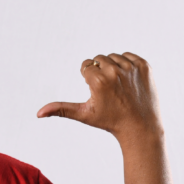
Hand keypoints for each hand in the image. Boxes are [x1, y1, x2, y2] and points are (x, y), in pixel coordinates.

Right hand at [38, 53, 160, 139]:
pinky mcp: (145, 66)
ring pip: (114, 57)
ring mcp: (131, 68)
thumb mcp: (85, 114)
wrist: (141, 127)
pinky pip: (129, 56)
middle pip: (99, 59)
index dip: (90, 78)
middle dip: (101, 72)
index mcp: (98, 80)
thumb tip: (38, 113)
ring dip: (114, 67)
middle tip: (110, 91)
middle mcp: (115, 71)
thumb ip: (61, 109)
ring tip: (120, 87)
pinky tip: (129, 82)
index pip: (86, 66)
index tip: (99, 91)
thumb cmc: (111, 121)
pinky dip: (127, 65)